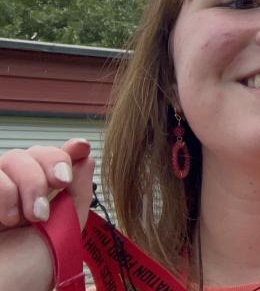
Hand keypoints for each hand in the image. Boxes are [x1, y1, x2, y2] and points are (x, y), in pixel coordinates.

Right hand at [0, 139, 95, 290]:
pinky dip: (5, 192)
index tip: (81, 148)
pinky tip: (7, 219)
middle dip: (52, 163)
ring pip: (13, 158)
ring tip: (33, 215)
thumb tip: (86, 156)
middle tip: (59, 184)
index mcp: (41, 199)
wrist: (6, 289)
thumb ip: (77, 192)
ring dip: (31, 183)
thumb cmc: (30, 271)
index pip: (52, 160)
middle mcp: (16, 194)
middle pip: (33, 152)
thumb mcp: (65, 229)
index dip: (68, 150)